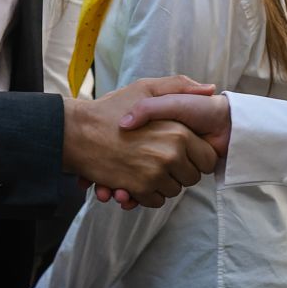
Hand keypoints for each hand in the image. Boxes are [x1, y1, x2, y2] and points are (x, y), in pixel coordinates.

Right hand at [62, 76, 218, 205]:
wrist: (78, 131)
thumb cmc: (111, 108)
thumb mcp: (146, 88)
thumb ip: (179, 86)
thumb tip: (209, 90)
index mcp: (178, 132)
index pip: (207, 159)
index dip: (198, 158)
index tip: (186, 154)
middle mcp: (170, 154)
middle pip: (192, 178)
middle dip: (180, 173)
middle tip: (164, 162)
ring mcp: (154, 174)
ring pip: (173, 191)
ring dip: (163, 184)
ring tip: (149, 169)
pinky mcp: (138, 189)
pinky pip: (155, 201)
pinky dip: (148, 195)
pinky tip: (137, 181)